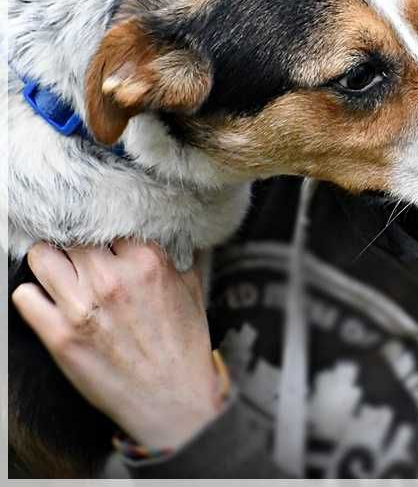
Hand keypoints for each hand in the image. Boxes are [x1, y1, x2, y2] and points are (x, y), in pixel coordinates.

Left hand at [12, 239, 225, 450]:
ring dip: (48, 260)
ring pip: (42, 257)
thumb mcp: (192, 287)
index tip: (102, 232)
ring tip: (58, 268)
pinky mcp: (59, 336)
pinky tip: (47, 299)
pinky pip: (25, 297)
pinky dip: (33, 295)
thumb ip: (179, 252)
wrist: (173, 398)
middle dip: (75, 240)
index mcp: (147, 261)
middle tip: (78, 250)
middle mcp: (111, 279)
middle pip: (72, 234)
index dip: (105, 226)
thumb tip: (173, 226)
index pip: (109, 220)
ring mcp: (82, 307)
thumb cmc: (184, 343)